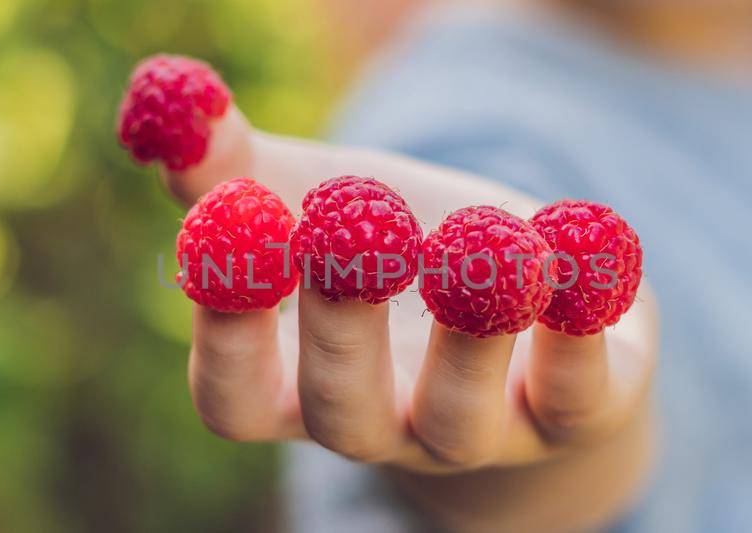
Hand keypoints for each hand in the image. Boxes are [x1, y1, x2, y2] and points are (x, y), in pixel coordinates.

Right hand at [152, 106, 659, 475]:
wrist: (532, 304)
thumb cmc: (395, 255)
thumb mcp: (314, 202)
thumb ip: (234, 167)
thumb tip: (172, 102)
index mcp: (298, 388)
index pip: (234, 399)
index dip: (225, 334)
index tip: (226, 238)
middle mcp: (384, 427)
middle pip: (342, 414)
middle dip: (341, 327)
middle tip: (347, 238)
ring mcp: (481, 432)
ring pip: (459, 416)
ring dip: (468, 328)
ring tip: (480, 237)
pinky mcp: (577, 411)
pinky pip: (579, 392)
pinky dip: (579, 324)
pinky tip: (576, 241)